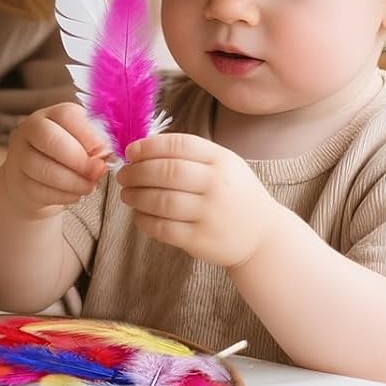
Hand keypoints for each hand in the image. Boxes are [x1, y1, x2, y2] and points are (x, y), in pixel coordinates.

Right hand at [0, 102, 107, 219]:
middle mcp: (30, 130)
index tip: (104, 150)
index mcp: (51, 114)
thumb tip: (107, 156)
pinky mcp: (19, 183)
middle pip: (50, 139)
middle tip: (98, 171)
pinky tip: (76, 194)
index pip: (66, 115)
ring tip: (90, 186)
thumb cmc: (65, 155)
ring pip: (45, 169)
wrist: (35, 178)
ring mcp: (20, 156)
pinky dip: (65, 196)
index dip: (88, 134)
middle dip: (79, 159)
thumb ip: (94, 144)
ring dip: (74, 181)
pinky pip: (43, 191)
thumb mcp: (80, 141)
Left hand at [118, 133, 285, 266]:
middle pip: (166, 172)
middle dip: (136, 172)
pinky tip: (138, 215)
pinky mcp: (201, 240)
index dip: (148, 146)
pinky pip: (163, 228)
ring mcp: (210, 214)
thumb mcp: (223, 165)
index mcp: (221, 160)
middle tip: (123, 175)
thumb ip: (189, 155)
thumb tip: (140, 149)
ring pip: (161, 201)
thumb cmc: (234, 193)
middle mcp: (217, 185)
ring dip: (136, 196)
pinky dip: (144, 220)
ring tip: (126, 194)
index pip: (178, 145)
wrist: (262, 235)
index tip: (130, 152)